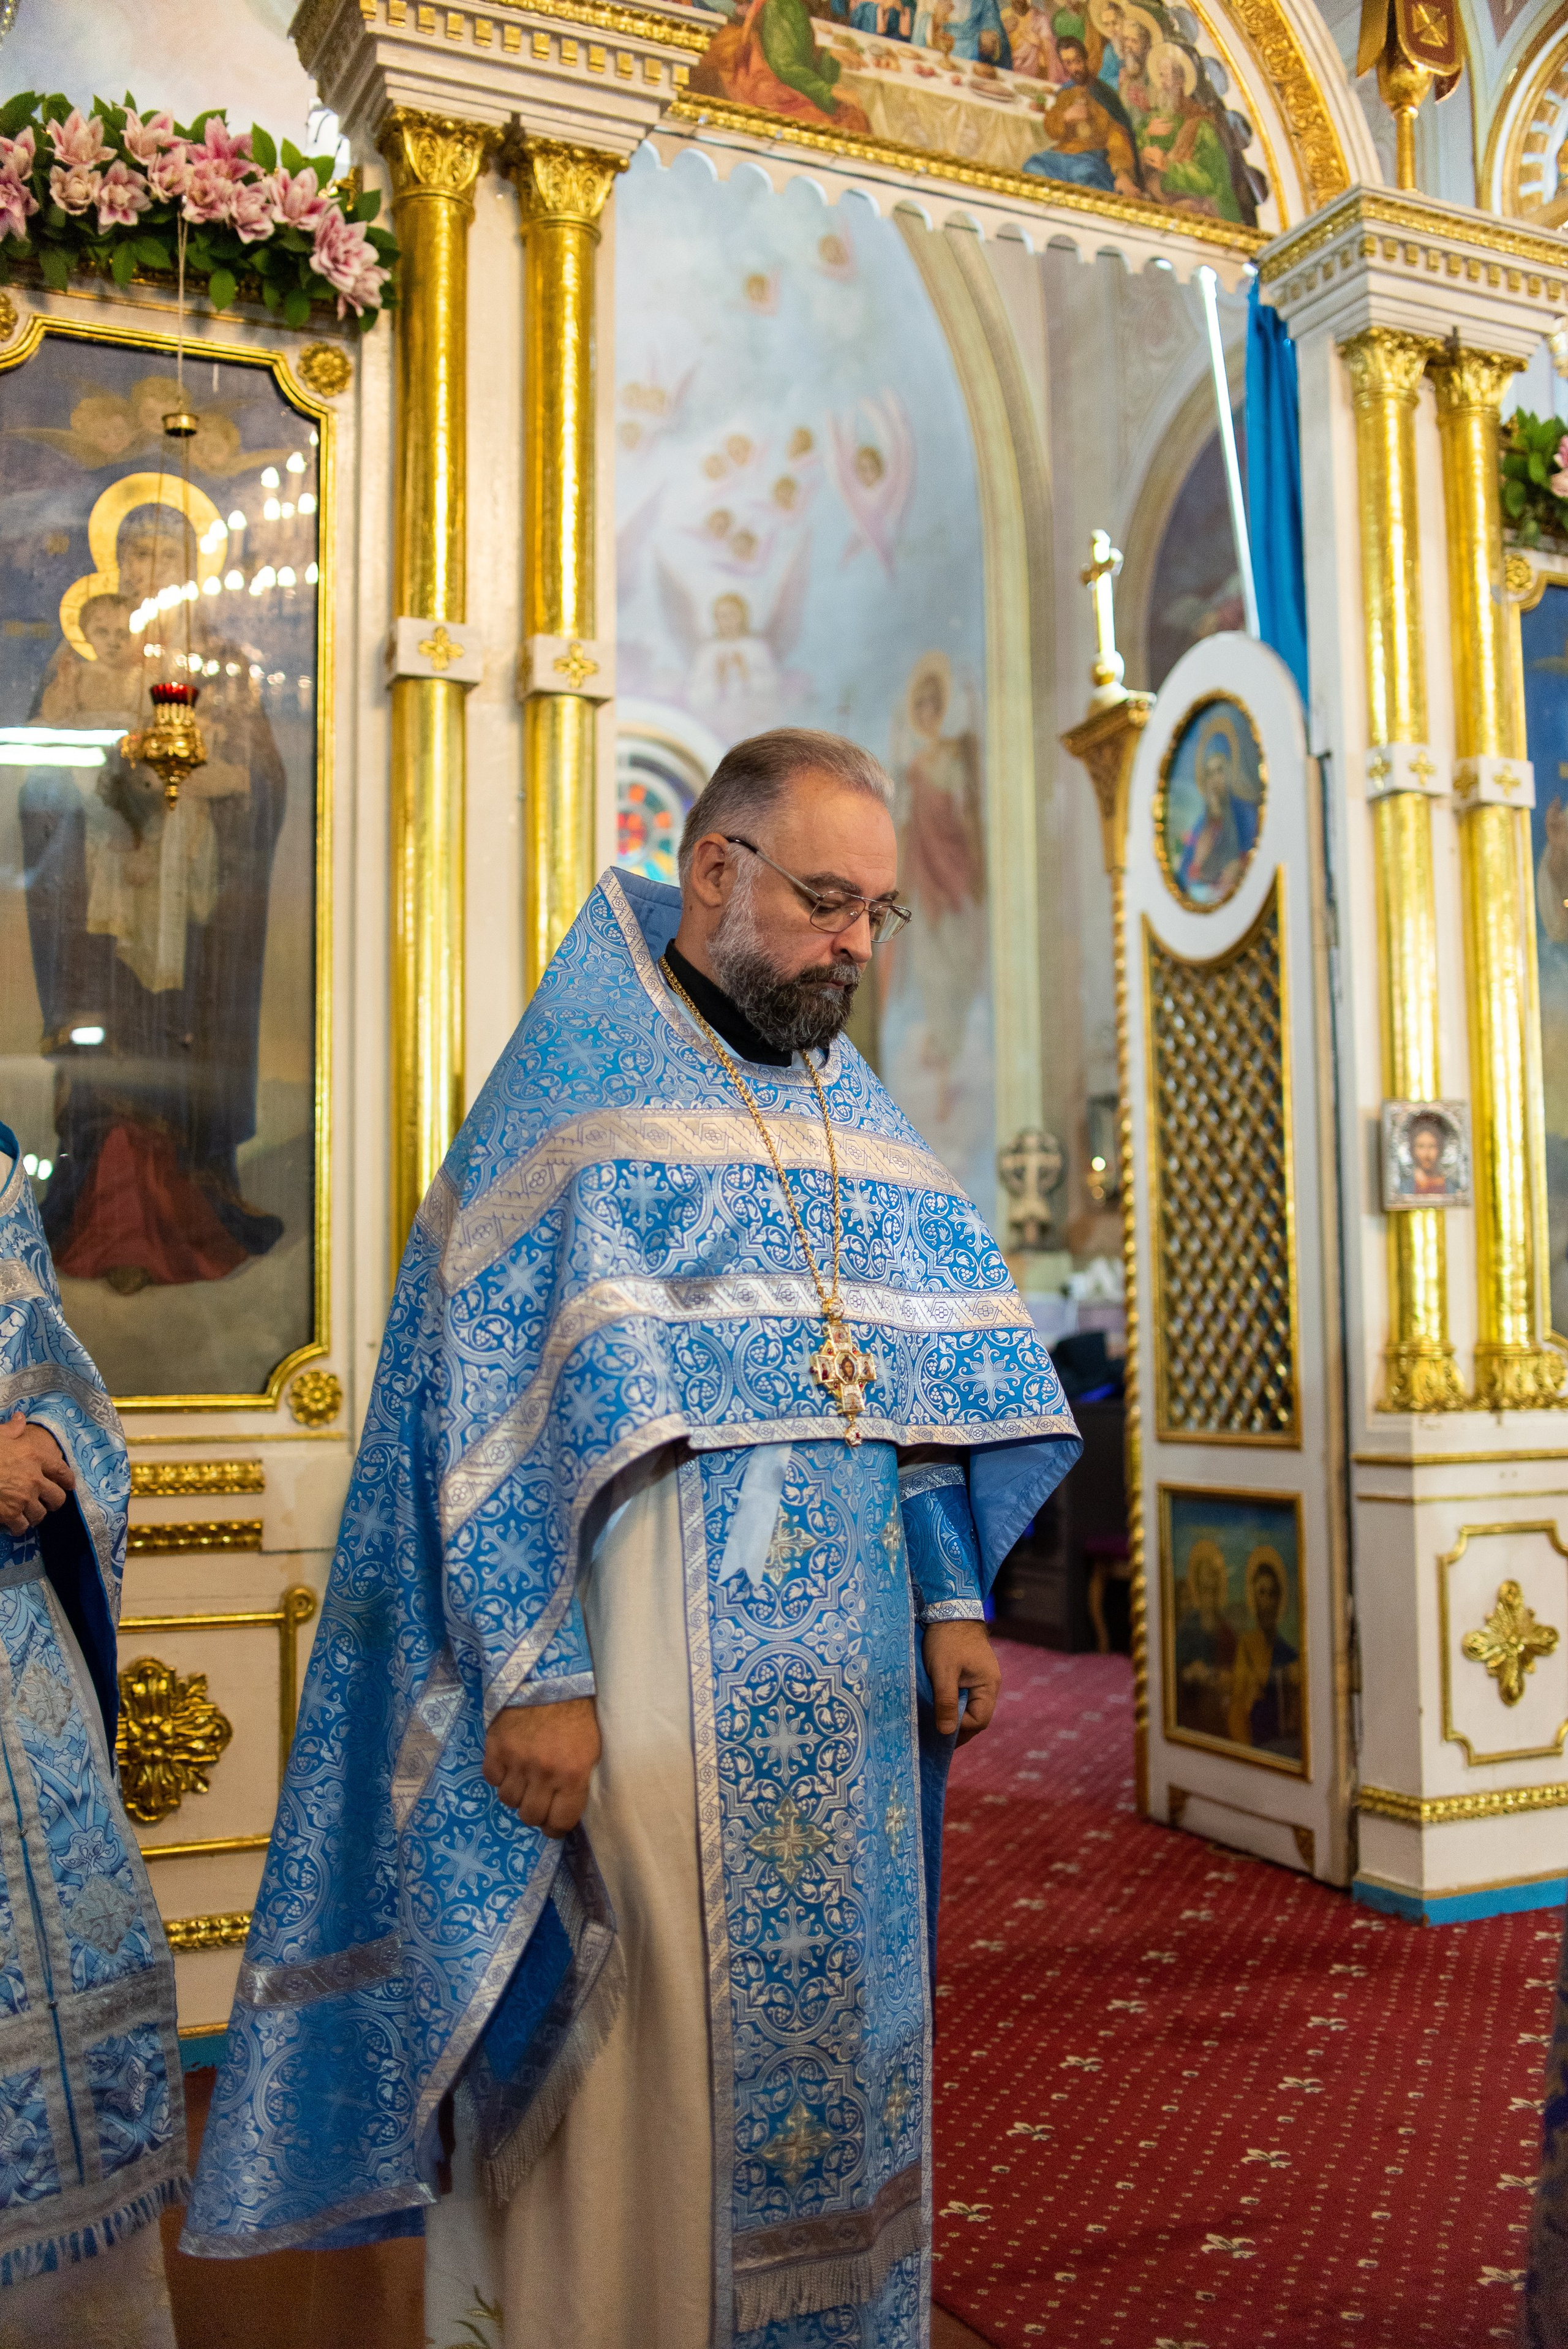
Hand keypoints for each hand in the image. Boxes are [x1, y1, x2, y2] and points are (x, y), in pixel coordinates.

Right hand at [0, 1412, 72, 1536]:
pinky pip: (22, 1526)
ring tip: (29, 1514)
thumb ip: (12, 1428)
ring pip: (40, 1514)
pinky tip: (15, 1525)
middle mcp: (35, 1479)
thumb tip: (20, 1418)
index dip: (68, 1480)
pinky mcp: (10, 1514)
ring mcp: (24, 1498)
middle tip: (47, 1503)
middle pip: (57, 1498)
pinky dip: (19, 1527)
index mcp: (35, 1456)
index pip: (62, 1471)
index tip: (68, 1485)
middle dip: (53, 1502)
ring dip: (35, 1515)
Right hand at [483, 1696, 600, 1836]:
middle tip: (537, 1801)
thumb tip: (564, 1811)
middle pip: (530, 1816)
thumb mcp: (590, 1750)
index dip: (555, 1828)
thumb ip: (578, 1782)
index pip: (559, 1822)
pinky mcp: (496, 1748)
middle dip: (534, 1813)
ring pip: (508, 1801)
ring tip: (523, 1779)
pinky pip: (492, 1779)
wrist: (549, 1678)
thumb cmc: (576, 1715)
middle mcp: (544, 1773)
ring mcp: (517, 1761)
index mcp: (573, 1775)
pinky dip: (499, 1776)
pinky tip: (508, 1764)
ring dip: (516, 1794)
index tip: (552, 1824)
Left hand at [924, 1619, 1001, 1745]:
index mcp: (988, 1685)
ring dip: (955, 1716)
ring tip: (935, 1722)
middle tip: (935, 1735)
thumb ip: (946, 1701)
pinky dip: (955, 1704)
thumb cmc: (947, 1639)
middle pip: (977, 1717)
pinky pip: (966, 1697)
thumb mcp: (943, 1671)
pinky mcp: (971, 1674)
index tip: (939, 1728)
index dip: (960, 1728)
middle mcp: (989, 1685)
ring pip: (971, 1707)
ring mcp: (981, 1679)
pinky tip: (940, 1706)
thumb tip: (946, 1732)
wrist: (949, 1610)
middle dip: (958, 1727)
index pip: (979, 1720)